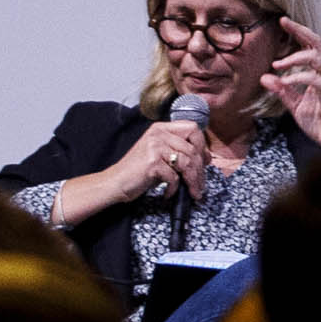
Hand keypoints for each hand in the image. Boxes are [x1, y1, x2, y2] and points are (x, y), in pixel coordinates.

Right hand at [87, 116, 205, 213]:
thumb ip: (178, 151)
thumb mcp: (159, 154)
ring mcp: (155, 147)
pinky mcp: (152, 163)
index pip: (192, 128)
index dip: (202, 145)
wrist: (115, 183)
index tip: (205, 161)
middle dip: (200, 169)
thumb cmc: (139, 171)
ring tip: (192, 192)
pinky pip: (174, 176)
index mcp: (161, 128)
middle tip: (200, 184)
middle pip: (193, 148)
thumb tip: (206, 157)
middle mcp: (158, 133)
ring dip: (193, 181)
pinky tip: (168, 193)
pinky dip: (174, 188)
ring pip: (187, 162)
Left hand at [262, 18, 320, 150]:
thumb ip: (282, 90)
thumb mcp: (295, 104)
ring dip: (295, 57)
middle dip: (300, 31)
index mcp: (320, 72)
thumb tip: (264, 77)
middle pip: (317, 43)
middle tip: (284, 23)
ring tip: (277, 64)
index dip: (298, 32)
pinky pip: (315, 78)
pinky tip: (285, 81)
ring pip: (316, 57)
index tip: (283, 21)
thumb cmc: (319, 121)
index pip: (310, 46)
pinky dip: (298, 77)